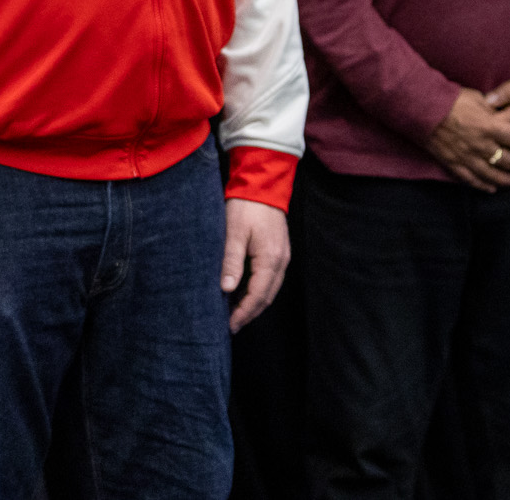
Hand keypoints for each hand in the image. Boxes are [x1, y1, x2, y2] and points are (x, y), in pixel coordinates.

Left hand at [221, 198, 289, 333]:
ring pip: (270, 288)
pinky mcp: (279, 250)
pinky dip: (259, 290)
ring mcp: (283, 255)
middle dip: (250, 313)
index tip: (229, 326)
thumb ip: (231, 262)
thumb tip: (227, 289)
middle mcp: (281, 260)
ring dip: (255, 303)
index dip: (244, 313)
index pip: (258, 295)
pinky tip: (244, 291)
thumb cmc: (246, 206)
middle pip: (267, 296)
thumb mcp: (234, 233)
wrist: (263, 183)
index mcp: (270, 259)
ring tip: (235, 312)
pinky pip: (271, 278)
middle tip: (231, 325)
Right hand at [425, 87, 509, 191]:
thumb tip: (501, 115)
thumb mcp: (477, 99)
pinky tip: (491, 188)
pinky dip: (483, 185)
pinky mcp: (454, 164)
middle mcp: (481, 145)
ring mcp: (467, 157)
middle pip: (508, 159)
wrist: (422, 109)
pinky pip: (471, 179)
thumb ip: (492, 111)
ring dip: (506, 179)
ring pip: (491, 174)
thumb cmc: (450, 99)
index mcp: (489, 127)